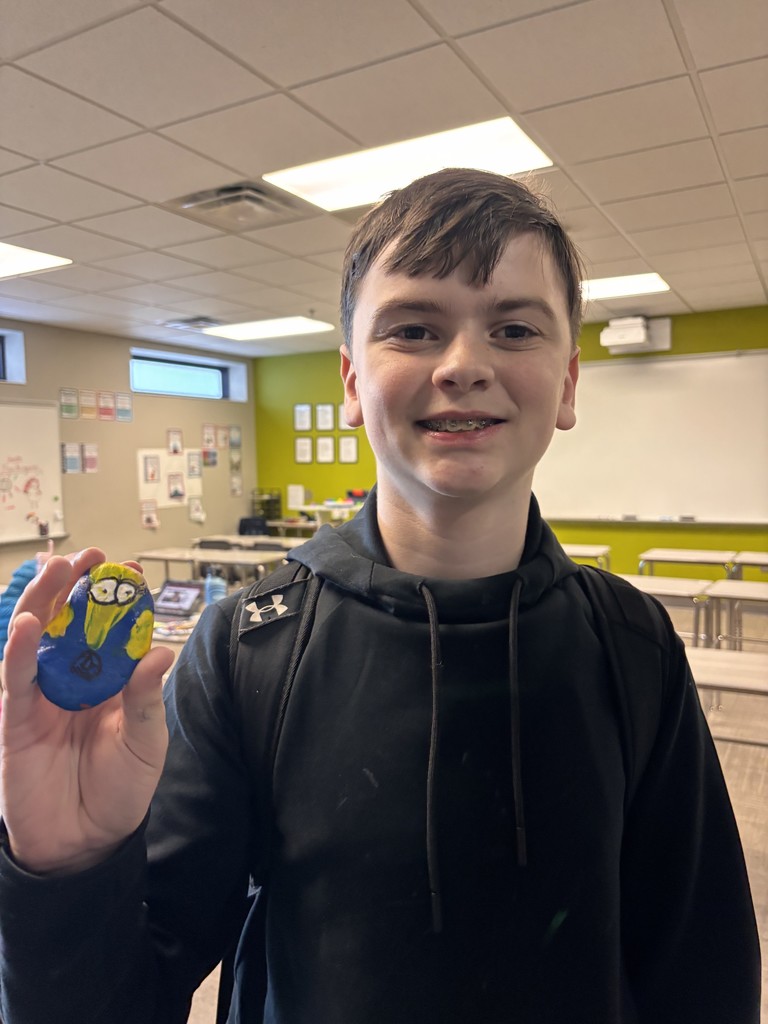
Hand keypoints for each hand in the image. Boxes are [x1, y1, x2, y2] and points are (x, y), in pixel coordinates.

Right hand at [0, 548, 174, 874]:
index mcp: (107, 682)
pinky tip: (25, 623)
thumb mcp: (145, 742)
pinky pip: (13, 680)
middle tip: (89, 555)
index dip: (113, 599)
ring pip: (35, 640)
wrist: (85, 843)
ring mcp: (41, 698)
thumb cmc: (121, 789)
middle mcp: (72, 682)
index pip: (107, 630)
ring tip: (57, 569)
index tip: (127, 567)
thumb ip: (146, 699)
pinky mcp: (15, 721)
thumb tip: (159, 651)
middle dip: (74, 586)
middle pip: (67, 624)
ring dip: (42, 602)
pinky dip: (17, 650)